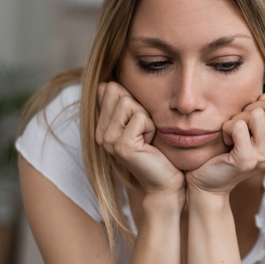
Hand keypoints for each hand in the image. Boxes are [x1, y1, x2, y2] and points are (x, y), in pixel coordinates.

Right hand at [95, 82, 184, 198]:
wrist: (165, 182)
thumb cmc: (158, 151)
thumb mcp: (140, 122)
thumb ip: (124, 104)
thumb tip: (107, 82)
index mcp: (101, 126)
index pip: (109, 88)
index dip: (131, 98)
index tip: (139, 121)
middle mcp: (100, 133)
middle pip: (118, 91)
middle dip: (139, 107)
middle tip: (144, 130)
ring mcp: (108, 139)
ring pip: (128, 103)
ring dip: (146, 118)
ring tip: (147, 138)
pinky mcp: (121, 145)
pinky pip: (140, 117)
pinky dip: (150, 127)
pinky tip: (149, 144)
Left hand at [185, 93, 264, 195]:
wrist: (210, 182)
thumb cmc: (228, 150)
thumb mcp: (253, 131)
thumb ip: (264, 114)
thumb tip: (264, 93)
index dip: (264, 102)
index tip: (251, 118)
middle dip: (250, 108)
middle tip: (240, 125)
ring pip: (255, 113)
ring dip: (237, 119)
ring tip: (232, 134)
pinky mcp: (246, 160)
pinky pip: (238, 125)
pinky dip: (227, 128)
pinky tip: (226, 141)